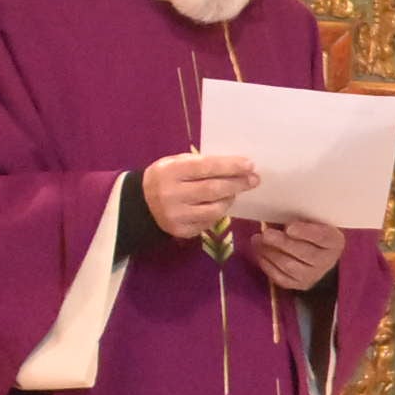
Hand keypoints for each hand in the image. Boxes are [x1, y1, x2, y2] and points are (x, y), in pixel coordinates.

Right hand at [143, 152, 257, 238]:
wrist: (140, 204)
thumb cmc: (165, 178)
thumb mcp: (175, 164)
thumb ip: (201, 164)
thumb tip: (237, 166)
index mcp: (170, 171)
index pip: (205, 167)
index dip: (230, 166)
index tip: (250, 164)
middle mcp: (171, 194)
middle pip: (213, 189)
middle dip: (237, 183)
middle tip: (254, 179)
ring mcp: (176, 215)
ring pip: (215, 209)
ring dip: (230, 199)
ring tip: (235, 192)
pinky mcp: (181, 231)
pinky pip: (209, 222)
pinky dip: (218, 212)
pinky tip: (219, 205)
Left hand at [250, 217, 342, 293]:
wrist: (316, 255)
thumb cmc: (309, 233)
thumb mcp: (310, 222)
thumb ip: (297, 219)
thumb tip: (276, 220)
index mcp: (334, 242)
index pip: (322, 238)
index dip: (306, 232)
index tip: (289, 227)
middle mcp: (327, 261)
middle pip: (305, 254)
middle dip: (283, 243)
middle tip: (266, 234)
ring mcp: (313, 275)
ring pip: (290, 266)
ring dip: (271, 253)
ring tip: (257, 240)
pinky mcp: (299, 284)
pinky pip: (281, 278)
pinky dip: (267, 265)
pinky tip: (260, 253)